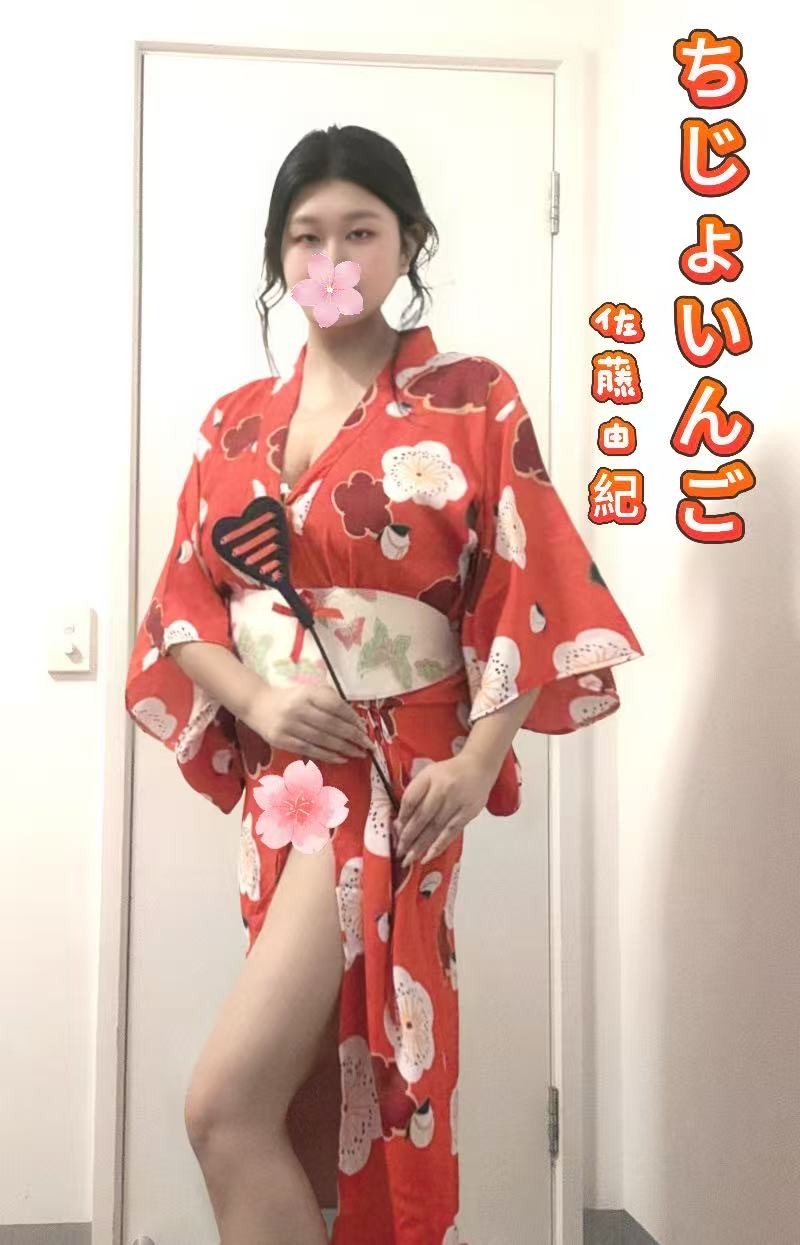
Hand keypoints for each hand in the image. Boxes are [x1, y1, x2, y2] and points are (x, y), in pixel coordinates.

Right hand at [242, 684, 372, 763]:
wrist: (256, 704)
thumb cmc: (290, 699)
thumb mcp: (308, 692)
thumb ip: (329, 701)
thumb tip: (355, 722)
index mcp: (307, 693)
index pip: (335, 707)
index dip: (352, 718)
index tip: (364, 728)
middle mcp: (297, 708)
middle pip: (331, 725)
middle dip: (353, 736)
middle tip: (368, 745)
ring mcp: (288, 725)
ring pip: (322, 740)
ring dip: (344, 748)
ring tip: (358, 753)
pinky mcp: (281, 740)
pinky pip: (309, 750)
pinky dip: (328, 755)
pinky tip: (341, 758)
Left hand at [394, 754, 495, 867]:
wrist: (478, 766)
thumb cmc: (448, 773)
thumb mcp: (428, 775)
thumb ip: (415, 794)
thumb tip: (401, 822)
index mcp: (429, 777)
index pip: (410, 800)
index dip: (402, 818)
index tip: (395, 831)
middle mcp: (442, 789)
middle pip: (421, 817)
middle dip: (408, 837)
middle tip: (399, 852)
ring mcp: (456, 802)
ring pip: (435, 828)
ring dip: (420, 846)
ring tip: (409, 859)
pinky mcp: (468, 813)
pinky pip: (450, 832)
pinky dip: (438, 846)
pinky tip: (428, 856)